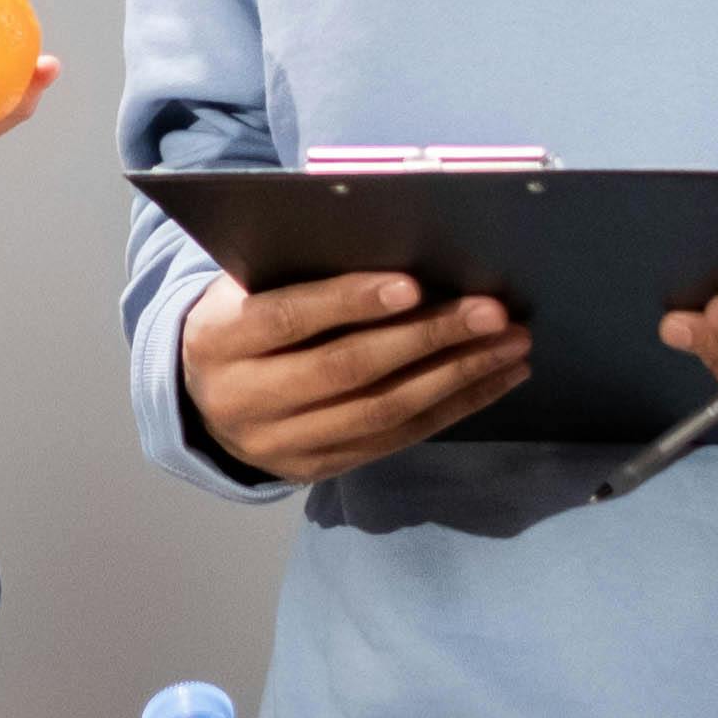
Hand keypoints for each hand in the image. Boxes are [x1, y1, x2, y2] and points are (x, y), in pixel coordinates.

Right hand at [182, 265, 527, 479]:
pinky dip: (451, 407)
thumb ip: (303, 270)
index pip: (287, 318)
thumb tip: (401, 248)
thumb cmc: (245, 315)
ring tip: (510, 345)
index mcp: (220, 340)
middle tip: (493, 312)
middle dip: (428, 338)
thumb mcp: (251, 285)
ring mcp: (282, 444)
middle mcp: (245, 399)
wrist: (206, 396)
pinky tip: (492, 379)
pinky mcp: (319, 469)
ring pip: (381, 412)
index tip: (414, 284)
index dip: (349, 302)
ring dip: (456, 376)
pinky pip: (395, 439)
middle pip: (346, 370)